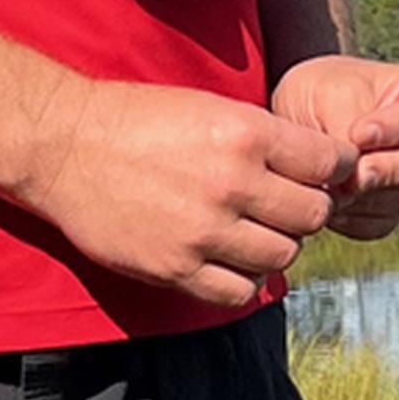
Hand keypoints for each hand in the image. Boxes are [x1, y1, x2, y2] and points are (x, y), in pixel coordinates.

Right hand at [12, 76, 356, 308]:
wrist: (66, 146)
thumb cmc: (137, 118)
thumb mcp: (209, 108)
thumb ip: (263, 139)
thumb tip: (316, 166)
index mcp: (245, 134)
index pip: (328, 162)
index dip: (332, 168)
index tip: (322, 172)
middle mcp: (233, 183)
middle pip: (314, 214)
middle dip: (306, 209)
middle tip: (283, 203)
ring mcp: (205, 231)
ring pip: (283, 255)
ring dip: (276, 244)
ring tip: (253, 229)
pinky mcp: (177, 268)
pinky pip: (240, 291)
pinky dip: (244, 279)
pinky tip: (229, 259)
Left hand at [269, 56, 398, 239]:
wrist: (303, 121)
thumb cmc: (321, 94)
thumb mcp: (329, 95)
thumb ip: (348, 129)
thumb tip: (359, 174)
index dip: (397, 128)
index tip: (359, 134)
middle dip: (383, 170)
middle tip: (350, 174)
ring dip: (362, 194)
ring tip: (326, 182)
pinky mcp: (395, 210)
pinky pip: (380, 222)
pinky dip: (351, 215)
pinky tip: (326, 198)